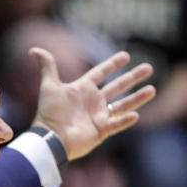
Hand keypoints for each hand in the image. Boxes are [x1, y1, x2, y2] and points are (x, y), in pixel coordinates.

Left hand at [30, 49, 155, 159]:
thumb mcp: (49, 86)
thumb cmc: (49, 112)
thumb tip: (34, 49)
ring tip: (152, 89)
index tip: (126, 55)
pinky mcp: (101, 131)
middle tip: (149, 67)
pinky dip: (125, 120)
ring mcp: (98, 116)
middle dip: (133, 77)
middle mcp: (93, 101)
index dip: (113, 64)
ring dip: (137, 97)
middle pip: (118, 86)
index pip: (101, 72)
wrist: (51, 138)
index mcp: (83, 89)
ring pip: (123, 104)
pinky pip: (117, 124)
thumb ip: (47, 66)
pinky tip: (136, 115)